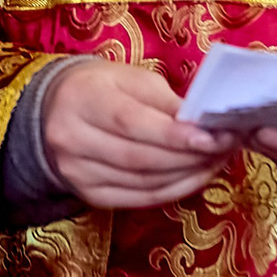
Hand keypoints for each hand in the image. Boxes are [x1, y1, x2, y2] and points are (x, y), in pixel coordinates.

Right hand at [43, 61, 240, 209]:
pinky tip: (193, 177)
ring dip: (187, 176)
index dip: (174, 135)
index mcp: (82, 99)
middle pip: (140, 158)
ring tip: (216, 161)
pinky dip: (172, 191)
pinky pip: (139, 199)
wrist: (50, 110)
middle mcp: (73, 139)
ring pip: (143, 183)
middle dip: (190, 157)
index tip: (213, 138)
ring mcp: (77, 172)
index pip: (131, 123)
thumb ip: (165, 101)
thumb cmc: (98, 87)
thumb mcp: (128, 78)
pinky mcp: (88, 195)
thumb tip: (204, 124)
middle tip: (225, 149)